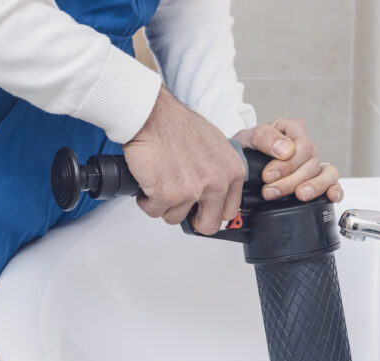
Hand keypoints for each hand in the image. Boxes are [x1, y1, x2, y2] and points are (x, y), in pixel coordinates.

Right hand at [123, 87, 245, 234]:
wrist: (152, 116)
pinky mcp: (167, 196)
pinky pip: (155, 212)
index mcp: (232, 172)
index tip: (203, 209)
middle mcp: (216, 184)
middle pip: (209, 225)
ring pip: (176, 218)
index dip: (212, 211)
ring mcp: (192, 192)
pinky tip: (149, 184)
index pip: (230, 211)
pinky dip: (147, 201)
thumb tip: (219, 192)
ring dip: (165, 206)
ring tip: (161, 184)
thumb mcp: (216, 145)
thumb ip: (221, 172)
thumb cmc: (178, 125)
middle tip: (182, 207)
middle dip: (193, 220)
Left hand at [233, 119, 342, 202]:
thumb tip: (285, 150)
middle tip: (270, 191)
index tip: (267, 176)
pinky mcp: (317, 180)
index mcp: (292, 130)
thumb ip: (265, 138)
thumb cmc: (246, 149)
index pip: (302, 145)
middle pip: (311, 163)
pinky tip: (331, 197)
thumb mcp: (248, 138)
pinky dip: (335, 190)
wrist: (241, 166)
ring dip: (314, 187)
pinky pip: (333, 184)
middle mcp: (306, 147)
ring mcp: (313, 164)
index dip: (287, 164)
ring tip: (299, 195)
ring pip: (326, 174)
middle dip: (291, 181)